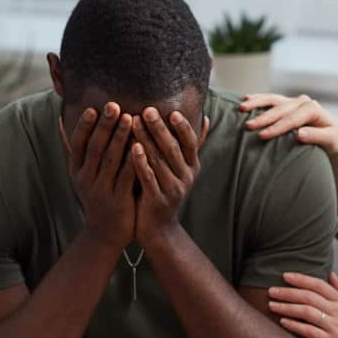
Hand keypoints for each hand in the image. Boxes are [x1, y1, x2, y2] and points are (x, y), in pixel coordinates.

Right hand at [59, 102, 136, 249]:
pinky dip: (134, 160)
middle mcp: (86, 179)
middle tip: (114, 105)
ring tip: (131, 118)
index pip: (78, 144)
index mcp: (76, 171)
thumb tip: (61, 120)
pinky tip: (143, 146)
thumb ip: (74, 149)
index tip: (93, 108)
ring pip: (111, 160)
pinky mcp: (119, 199)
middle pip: (95, 148)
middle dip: (105, 126)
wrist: (104, 234)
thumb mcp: (81, 175)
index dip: (85, 126)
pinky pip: (127, 176)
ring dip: (120, 137)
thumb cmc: (97, 196)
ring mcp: (102, 190)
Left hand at [131, 107, 209, 247]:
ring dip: (146, 139)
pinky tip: (132, 147)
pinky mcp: (158, 200)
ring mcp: (173, 189)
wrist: (158, 228)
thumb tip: (205, 118)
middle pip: (173, 149)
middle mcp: (186, 177)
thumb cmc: (165, 189)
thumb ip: (188, 145)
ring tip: (134, 121)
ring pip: (159, 161)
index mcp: (192, 166)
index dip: (183, 127)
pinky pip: (149, 177)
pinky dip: (141, 162)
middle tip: (147, 110)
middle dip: (160, 128)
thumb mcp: (180, 168)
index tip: (172, 111)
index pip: (191, 143)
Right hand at [240, 94, 337, 156]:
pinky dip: (259, 99)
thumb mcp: (331, 140)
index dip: (277, 128)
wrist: (334, 135)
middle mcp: (303, 101)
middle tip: (248, 126)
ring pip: (273, 100)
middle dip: (263, 118)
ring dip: (256, 103)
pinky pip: (271, 100)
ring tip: (242, 107)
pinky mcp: (288, 104)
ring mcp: (294, 101)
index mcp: (313, 108)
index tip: (262, 136)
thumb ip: (317, 137)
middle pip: (279, 109)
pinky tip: (246, 99)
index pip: (291, 119)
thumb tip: (299, 134)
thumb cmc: (333, 140)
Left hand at [268, 272, 337, 337]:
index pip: (319, 284)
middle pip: (308, 295)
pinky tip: (283, 322)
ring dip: (286, 306)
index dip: (301, 278)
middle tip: (271, 289)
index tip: (285, 275)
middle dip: (287, 291)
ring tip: (272, 304)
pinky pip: (309, 331)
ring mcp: (334, 326)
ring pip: (306, 311)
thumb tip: (331, 274)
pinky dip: (294, 325)